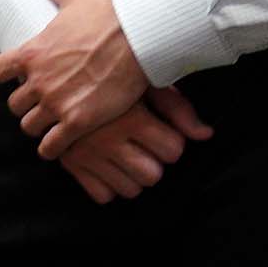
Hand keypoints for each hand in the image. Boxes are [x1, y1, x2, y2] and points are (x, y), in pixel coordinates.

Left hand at [0, 0, 152, 158]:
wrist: (137, 38)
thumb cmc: (107, 15)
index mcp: (32, 53)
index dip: (5, 75)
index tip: (18, 76)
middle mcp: (38, 81)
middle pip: (14, 105)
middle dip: (26, 104)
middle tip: (41, 102)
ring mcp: (56, 103)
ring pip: (30, 127)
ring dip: (39, 126)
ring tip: (51, 124)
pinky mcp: (77, 122)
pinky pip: (51, 147)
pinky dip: (52, 148)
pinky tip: (60, 144)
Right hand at [57, 86, 214, 203]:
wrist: (60, 70)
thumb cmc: (112, 73)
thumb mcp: (146, 82)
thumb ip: (178, 109)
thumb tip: (206, 135)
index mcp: (130, 117)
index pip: (173, 151)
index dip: (173, 143)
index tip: (163, 133)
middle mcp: (108, 139)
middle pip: (152, 176)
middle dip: (155, 163)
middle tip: (146, 147)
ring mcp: (87, 154)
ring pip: (130, 190)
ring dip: (134, 176)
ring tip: (129, 154)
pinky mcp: (70, 164)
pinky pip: (102, 195)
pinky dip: (108, 184)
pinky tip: (109, 164)